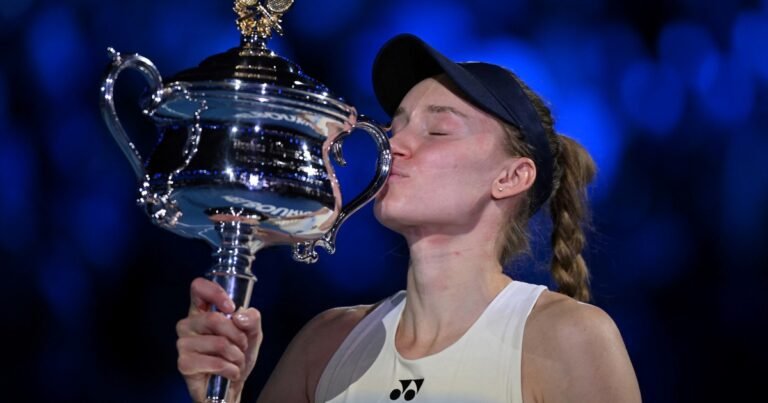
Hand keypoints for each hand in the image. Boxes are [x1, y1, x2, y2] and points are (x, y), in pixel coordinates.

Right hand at [176, 278, 262, 401]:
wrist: (233, 385)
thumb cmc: (237, 356)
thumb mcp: (252, 334)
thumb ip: (252, 319)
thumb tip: (239, 316)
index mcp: (203, 311)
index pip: (198, 288)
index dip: (215, 293)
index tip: (231, 308)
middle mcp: (189, 324)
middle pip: (214, 318)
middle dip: (237, 336)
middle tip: (241, 346)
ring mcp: (183, 343)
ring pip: (218, 342)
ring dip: (236, 355)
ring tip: (235, 361)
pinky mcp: (184, 363)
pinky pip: (214, 362)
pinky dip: (230, 369)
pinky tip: (229, 373)